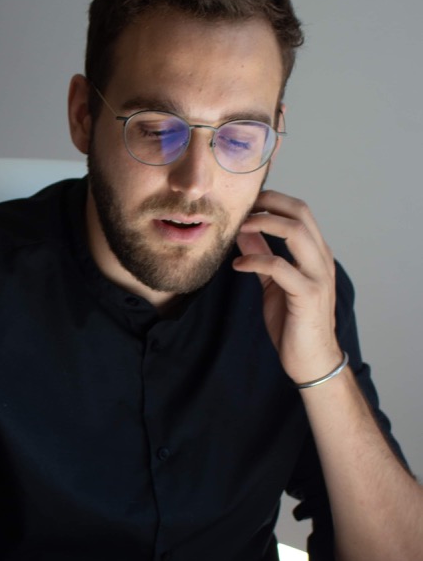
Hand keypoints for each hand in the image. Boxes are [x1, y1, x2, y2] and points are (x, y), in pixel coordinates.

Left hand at [234, 189, 342, 384]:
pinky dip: (256, 260)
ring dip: (263, 224)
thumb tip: (242, 231)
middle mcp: (321, 259)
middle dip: (269, 203)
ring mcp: (318, 275)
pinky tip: (238, 265)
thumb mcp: (273, 283)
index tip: (246, 201)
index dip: (273, 200)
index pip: (300, 211)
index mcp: (316, 254)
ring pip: (296, 232)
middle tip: (241, 207)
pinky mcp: (308, 295)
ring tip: (238, 228)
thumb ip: (262, 255)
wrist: (312, 360)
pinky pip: (280, 267)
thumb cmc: (294, 323)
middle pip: (300, 213)